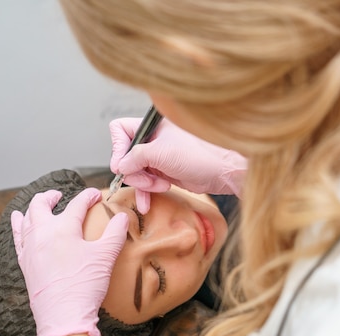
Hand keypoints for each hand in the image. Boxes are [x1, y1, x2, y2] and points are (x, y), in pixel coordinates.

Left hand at [11, 188, 128, 335]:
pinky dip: (18, 226)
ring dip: (32, 208)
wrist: (63, 316)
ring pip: (25, 219)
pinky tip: (19, 224)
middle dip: (50, 196)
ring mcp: (30, 249)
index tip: (95, 194)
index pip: (76, 204)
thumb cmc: (85, 285)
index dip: (87, 196)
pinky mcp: (24, 263)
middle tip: (59, 195)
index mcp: (63, 228)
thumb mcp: (105, 257)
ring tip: (38, 205)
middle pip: (40, 205)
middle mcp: (42, 234)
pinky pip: (18, 238)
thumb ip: (115, 234)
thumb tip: (122, 217)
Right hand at [110, 117, 246, 212]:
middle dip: (135, 172)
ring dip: (143, 184)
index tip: (123, 165)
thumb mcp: (160, 153)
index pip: (120, 129)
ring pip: (135, 172)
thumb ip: (134, 157)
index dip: (118, 147)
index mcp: (151, 126)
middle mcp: (153, 139)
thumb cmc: (199, 155)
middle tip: (148, 180)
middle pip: (126, 156)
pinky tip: (147, 203)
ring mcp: (158, 156)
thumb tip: (118, 166)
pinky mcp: (164, 172)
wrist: (222, 172)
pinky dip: (145, 193)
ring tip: (159, 187)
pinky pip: (146, 183)